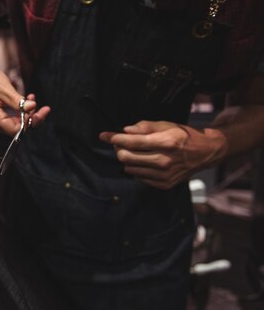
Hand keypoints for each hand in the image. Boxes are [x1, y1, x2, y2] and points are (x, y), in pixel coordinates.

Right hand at [0, 59, 49, 135]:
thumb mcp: (3, 87)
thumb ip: (17, 100)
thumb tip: (32, 108)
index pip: (14, 129)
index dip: (28, 124)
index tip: (40, 112)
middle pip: (15, 128)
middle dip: (31, 119)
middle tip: (44, 109)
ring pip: (13, 122)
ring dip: (26, 113)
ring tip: (33, 99)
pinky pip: (9, 117)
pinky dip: (19, 110)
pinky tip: (26, 99)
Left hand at [99, 120, 226, 189]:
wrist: (205, 153)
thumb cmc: (183, 136)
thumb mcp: (167, 125)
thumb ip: (145, 127)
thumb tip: (125, 130)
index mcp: (166, 143)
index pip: (132, 142)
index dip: (114, 138)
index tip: (104, 136)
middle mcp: (164, 160)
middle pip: (126, 157)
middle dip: (118, 149)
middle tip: (120, 143)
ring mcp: (164, 175)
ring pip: (130, 169)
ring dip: (127, 159)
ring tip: (135, 152)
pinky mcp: (164, 184)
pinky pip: (139, 177)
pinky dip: (137, 169)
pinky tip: (145, 162)